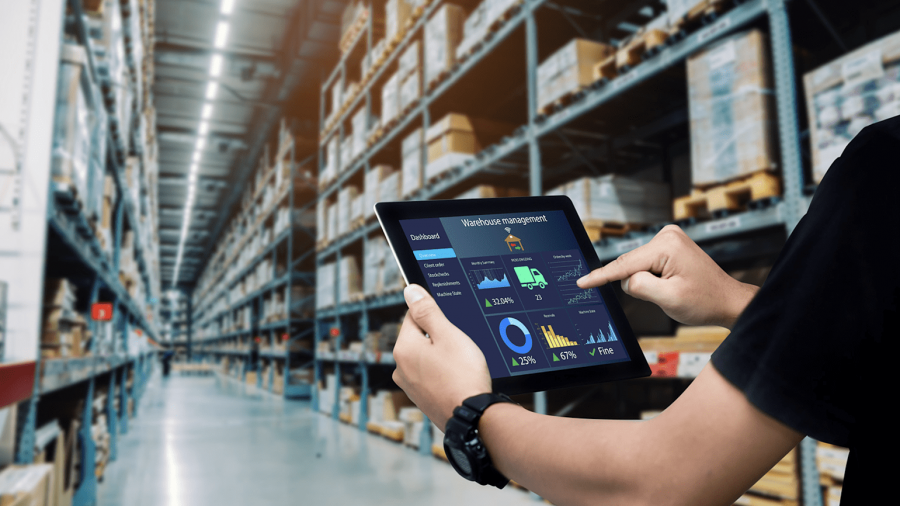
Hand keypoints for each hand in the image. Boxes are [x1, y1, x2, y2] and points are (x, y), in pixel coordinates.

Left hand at [392, 284, 491, 429]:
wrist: (473, 417)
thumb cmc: (463, 375)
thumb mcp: (448, 335)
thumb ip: (427, 311)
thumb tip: (410, 290)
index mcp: (403, 348)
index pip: (413, 316)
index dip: (434, 314)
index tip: (451, 322)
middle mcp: (400, 368)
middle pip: (419, 337)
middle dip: (438, 336)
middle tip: (460, 344)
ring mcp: (410, 386)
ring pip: (426, 357)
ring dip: (441, 355)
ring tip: (462, 363)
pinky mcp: (422, 399)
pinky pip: (431, 375)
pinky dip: (443, 373)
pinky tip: (458, 377)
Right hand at [576, 225, 757, 328]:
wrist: (727, 301)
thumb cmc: (704, 301)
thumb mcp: (668, 299)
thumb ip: (639, 287)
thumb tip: (625, 280)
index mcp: (667, 245)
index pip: (625, 264)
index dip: (601, 276)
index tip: (581, 283)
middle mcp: (667, 235)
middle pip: (631, 265)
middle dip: (639, 284)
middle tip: (667, 294)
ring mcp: (668, 239)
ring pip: (637, 267)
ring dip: (648, 282)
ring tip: (674, 288)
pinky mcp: (669, 246)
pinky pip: (645, 265)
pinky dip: (651, 278)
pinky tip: (671, 283)